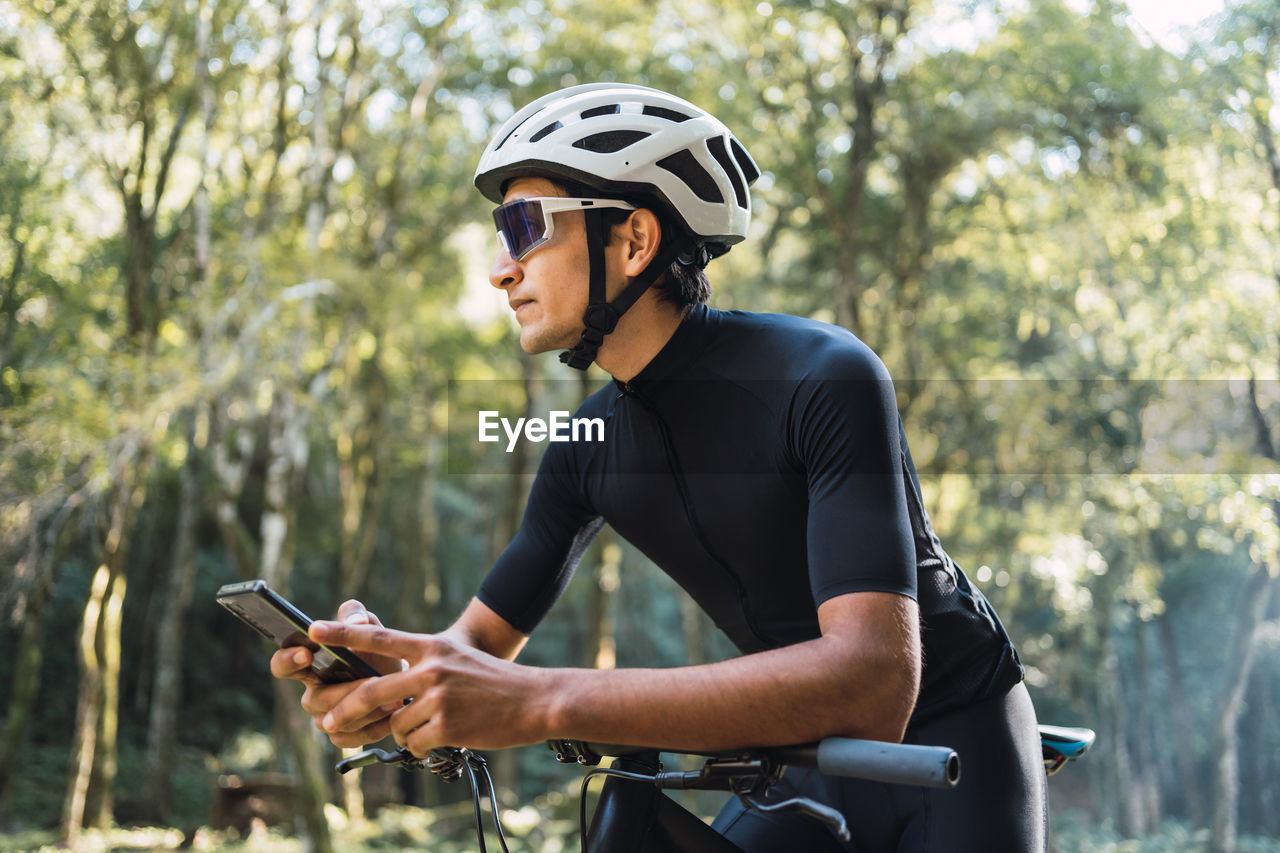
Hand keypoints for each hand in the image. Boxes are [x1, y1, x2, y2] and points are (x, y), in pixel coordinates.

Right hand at [269, 600, 403, 747]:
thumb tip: (356, 620)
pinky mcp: (341, 734)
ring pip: (332, 722)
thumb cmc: (379, 650)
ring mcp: (324, 717)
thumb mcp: (370, 626)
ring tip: (393, 698)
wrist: (404, 679)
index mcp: (310, 663)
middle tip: (372, 681)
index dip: (288, 660)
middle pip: (313, 700)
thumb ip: (359, 614)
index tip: (307, 654)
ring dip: (363, 711)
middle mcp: (312, 692)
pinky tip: (390, 716)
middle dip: (344, 692)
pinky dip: (371, 728)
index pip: (282, 664)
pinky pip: (346, 738)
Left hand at [307, 619, 554, 755]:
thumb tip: (388, 692)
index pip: (380, 638)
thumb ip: (424, 666)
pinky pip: (414, 743)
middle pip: (371, 691)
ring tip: (429, 727)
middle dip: (344, 709)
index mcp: (433, 647)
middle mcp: (432, 668)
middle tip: (327, 721)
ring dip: (403, 732)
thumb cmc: (495, 682)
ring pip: (395, 724)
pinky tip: (443, 737)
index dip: (344, 635)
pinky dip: (421, 746)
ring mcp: (439, 698)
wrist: (535, 699)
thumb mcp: (458, 659)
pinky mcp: (448, 725)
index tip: (313, 631)